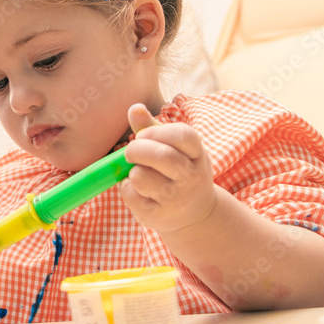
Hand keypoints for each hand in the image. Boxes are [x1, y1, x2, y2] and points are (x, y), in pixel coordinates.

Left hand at [118, 104, 216, 233]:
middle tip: (131, 152)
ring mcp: (175, 198)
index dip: (157, 132)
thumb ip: (152, 127)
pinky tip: (137, 190)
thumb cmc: (179, 172)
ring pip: (142, 177)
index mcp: (197, 155)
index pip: (183, 136)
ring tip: (138, 173)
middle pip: (163, 157)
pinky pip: (131, 195)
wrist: (196, 216)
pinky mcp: (157, 215)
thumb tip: (134, 108)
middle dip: (137, 149)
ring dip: (132, 171)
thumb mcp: (175, 149)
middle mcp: (190, 177)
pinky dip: (126, 189)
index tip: (143, 135)